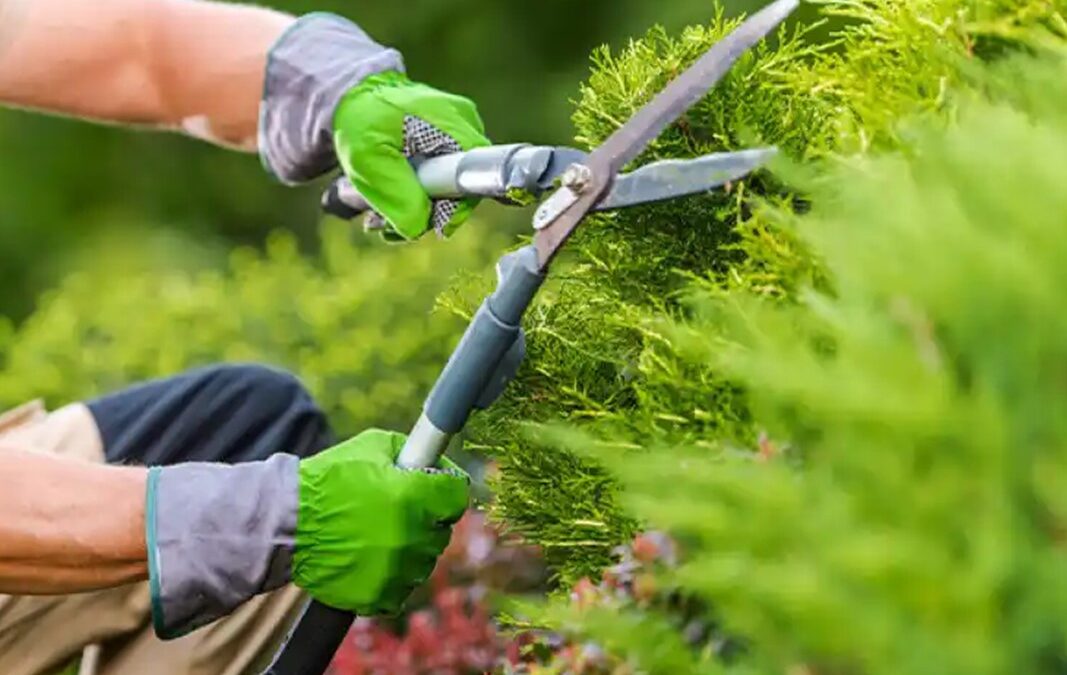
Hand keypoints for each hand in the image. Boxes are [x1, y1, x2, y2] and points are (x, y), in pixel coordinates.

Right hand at [146, 429, 467, 637]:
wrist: (287, 524)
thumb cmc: (329, 480)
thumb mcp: (373, 446)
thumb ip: (411, 451)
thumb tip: (435, 460)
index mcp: (416, 496)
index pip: (458, 495)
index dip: (445, 489)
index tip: (433, 489)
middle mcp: (413, 536)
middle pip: (441, 530)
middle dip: (425, 519)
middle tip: (396, 511)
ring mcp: (398, 570)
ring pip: (423, 561)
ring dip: (408, 549)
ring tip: (376, 535)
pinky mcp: (381, 596)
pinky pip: (401, 589)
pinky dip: (390, 577)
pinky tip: (369, 560)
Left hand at [258, 14, 488, 239]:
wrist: (347, 98)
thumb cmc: (358, 120)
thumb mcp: (369, 160)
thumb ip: (397, 195)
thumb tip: (418, 228)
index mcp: (455, 127)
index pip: (472, 182)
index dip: (450, 211)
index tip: (420, 224)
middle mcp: (463, 131)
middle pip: (458, 192)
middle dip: (422, 215)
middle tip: (382, 225)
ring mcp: (453, 139)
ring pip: (444, 193)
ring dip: (410, 212)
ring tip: (374, 217)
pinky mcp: (440, 148)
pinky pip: (434, 185)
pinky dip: (409, 198)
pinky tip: (383, 203)